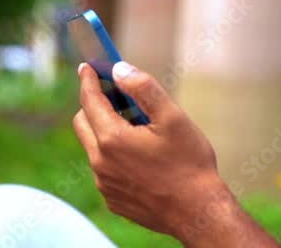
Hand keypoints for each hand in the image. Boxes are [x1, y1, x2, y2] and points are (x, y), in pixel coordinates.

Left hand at [72, 62, 226, 241]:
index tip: (87, 68)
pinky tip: (142, 157)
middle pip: (82, 123)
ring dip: (106, 131)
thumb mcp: (172, 117)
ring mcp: (105, 184)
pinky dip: (114, 156)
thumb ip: (143, 88)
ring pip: (93, 147)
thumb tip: (119, 70)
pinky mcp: (113, 199)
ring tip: (138, 128)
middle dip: (93, 104)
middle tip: (116, 95)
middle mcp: (100, 163)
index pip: (89, 100)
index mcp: (112, 139)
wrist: (198, 212)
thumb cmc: (189, 163)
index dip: (88, 80)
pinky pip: (104, 170)